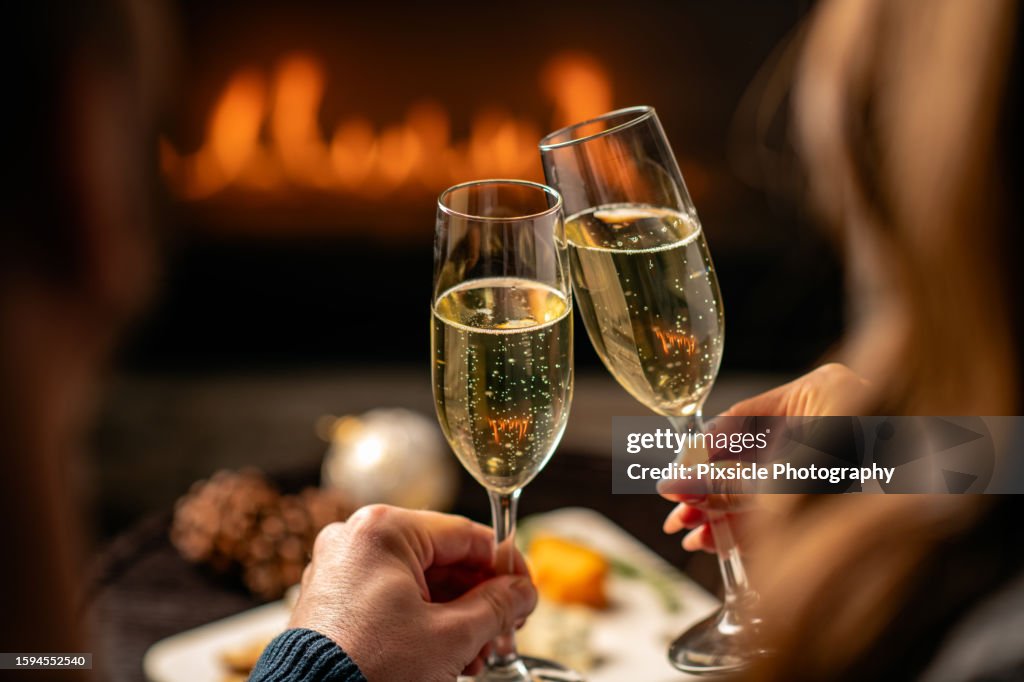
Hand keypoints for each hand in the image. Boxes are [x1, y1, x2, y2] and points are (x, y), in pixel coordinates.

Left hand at [290, 504, 536, 680]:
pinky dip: (423, 621)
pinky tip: (448, 654)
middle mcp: (356, 538)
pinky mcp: (333, 597)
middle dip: (478, 601)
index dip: (505, 564)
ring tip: (478, 654)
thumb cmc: (372, 668)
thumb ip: (497, 606)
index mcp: (383, 530)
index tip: (526, 588)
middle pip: (442, 559)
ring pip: (419, 581)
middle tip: (506, 630)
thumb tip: (523, 592)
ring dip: (455, 617)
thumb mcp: (451, 635)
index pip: (465, 534)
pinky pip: (391, 596)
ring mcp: (340, 567)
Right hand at [661, 363, 869, 551]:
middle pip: (746, 455)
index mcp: (820, 392)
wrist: (945, 500)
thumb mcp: (791, 474)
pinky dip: (749, 522)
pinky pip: (782, 504)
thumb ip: (730, 479)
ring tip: (688, 535)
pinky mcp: (838, 490)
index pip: (741, 418)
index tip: (673, 480)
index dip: (702, 452)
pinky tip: (716, 539)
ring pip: (761, 483)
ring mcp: (833, 454)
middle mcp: (825, 419)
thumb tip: (674, 484)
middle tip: (676, 514)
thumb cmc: (879, 479)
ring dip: (721, 511)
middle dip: (707, 489)